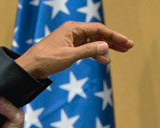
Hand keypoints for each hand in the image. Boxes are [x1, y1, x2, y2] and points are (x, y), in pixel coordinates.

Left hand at [16, 21, 132, 78]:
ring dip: (107, 47)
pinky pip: (87, 49)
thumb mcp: (69, 56)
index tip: (126, 42)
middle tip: (129, 46)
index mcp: (73, 29)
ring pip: (94, 41)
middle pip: (98, 34)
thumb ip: (88, 51)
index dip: (114, 36)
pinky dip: (96, 54)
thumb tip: (106, 46)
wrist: (30, 68)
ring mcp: (71, 40)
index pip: (98, 29)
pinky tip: (105, 60)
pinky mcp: (69, 49)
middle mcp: (73, 32)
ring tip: (122, 52)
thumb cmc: (46, 60)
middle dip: (114, 40)